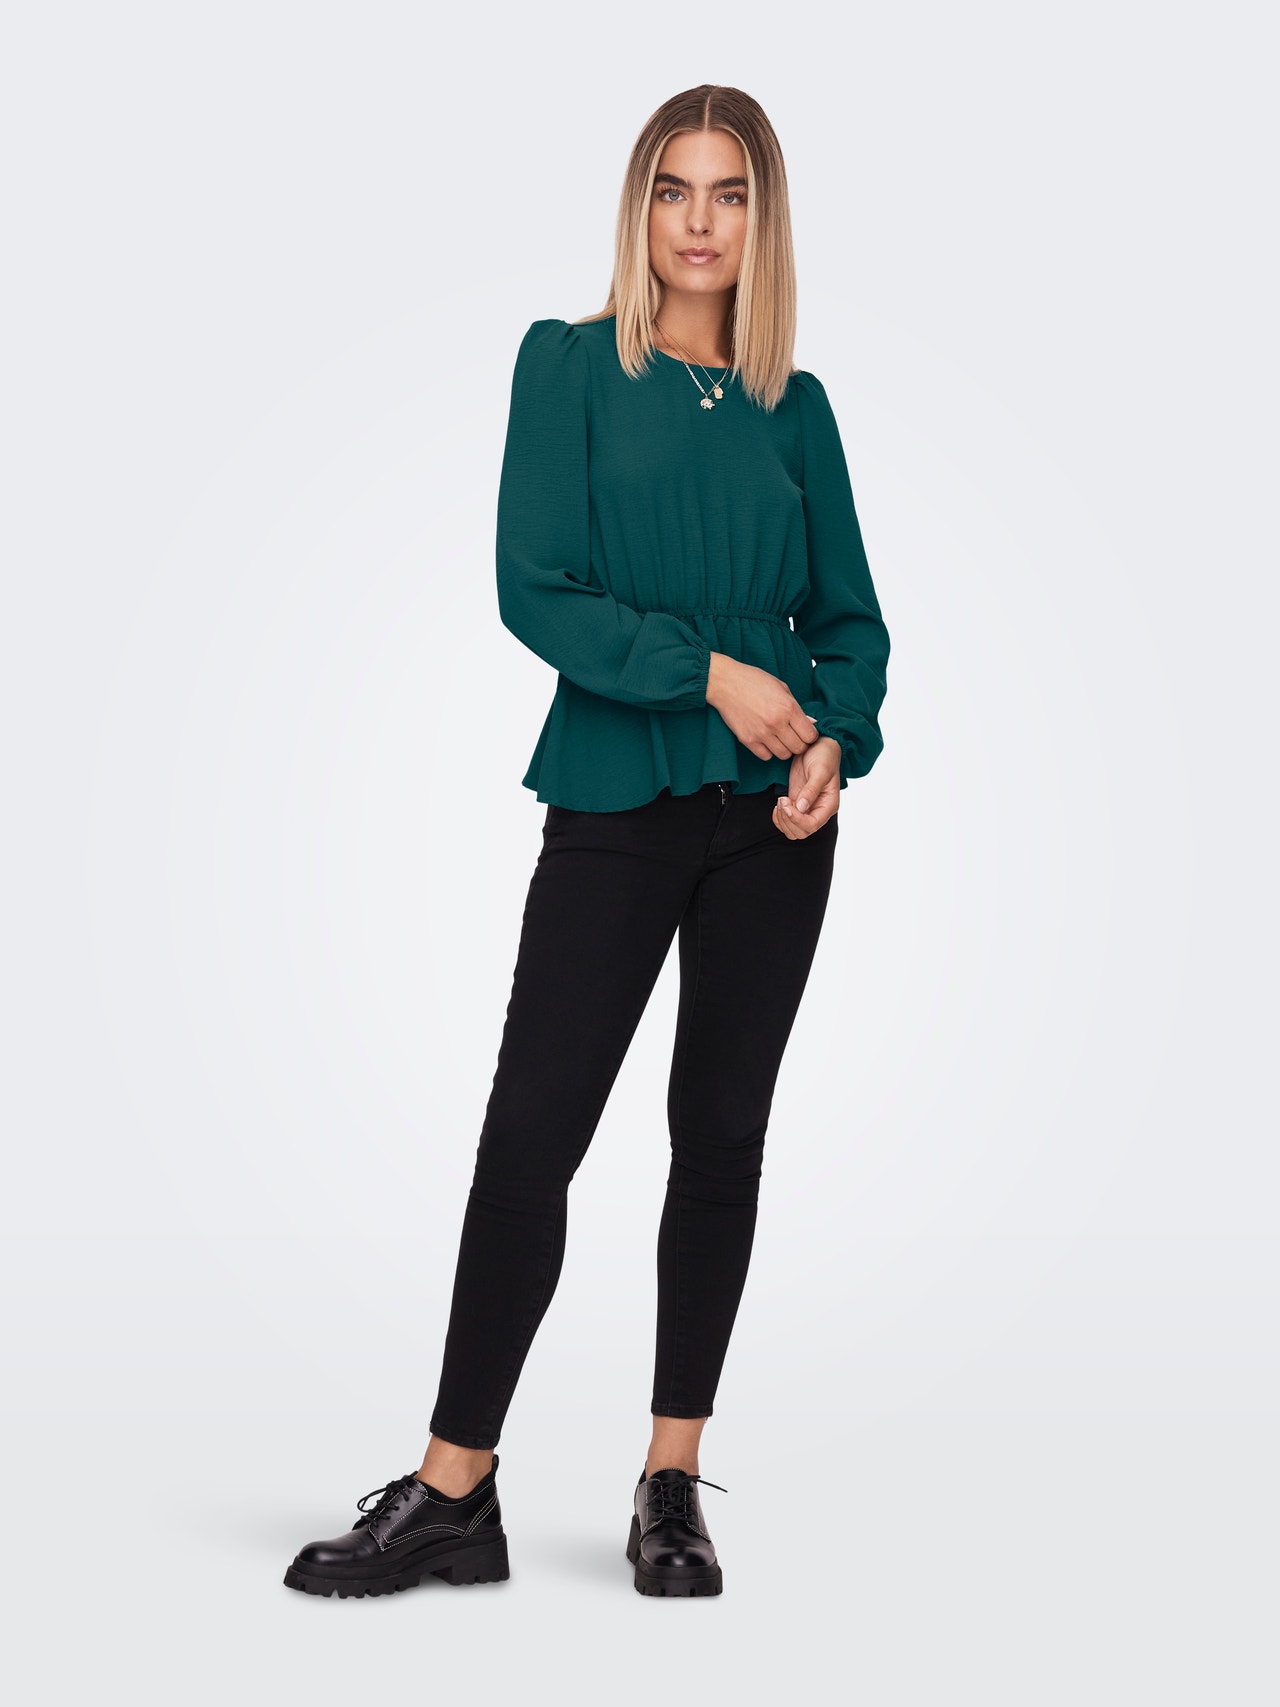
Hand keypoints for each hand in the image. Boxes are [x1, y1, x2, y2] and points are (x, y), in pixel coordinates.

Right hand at [705, 653, 821, 761]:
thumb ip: (795, 707)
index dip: (810, 736)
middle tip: (794, 737)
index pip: (810, 735)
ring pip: (783, 755)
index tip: (805, 733)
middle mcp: (776, 723)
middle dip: (799, 744)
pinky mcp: (748, 740)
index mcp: (788, 708)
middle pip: (799, 748)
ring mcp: (761, 733)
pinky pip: (766, 756)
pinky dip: (768, 751)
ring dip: (784, 748)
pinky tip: (766, 740)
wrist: (726, 683)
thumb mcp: (782, 688)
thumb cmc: (753, 681)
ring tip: (779, 738)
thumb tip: (807, 722)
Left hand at [773, 738, 840, 838]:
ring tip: (781, 800)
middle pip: (801, 832)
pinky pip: (786, 822)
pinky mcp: (796, 805)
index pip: (812, 825)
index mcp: (829, 805)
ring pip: (793, 830)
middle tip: (782, 800)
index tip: (786, 803)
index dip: (797, 819)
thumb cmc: (824, 756)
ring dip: (782, 820)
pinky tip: (778, 804)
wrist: (817, 746)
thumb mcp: (820, 770)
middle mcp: (819, 811)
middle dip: (788, 820)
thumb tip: (801, 808)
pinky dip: (779, 818)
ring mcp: (807, 809)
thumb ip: (811, 790)